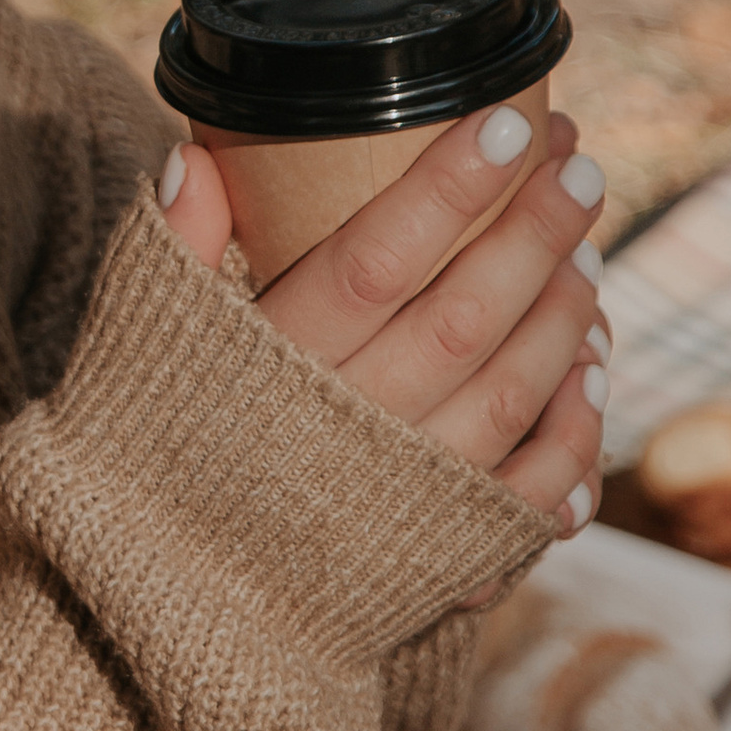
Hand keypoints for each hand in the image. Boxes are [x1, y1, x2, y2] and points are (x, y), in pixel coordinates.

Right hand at [157, 102, 610, 531]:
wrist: (158, 608)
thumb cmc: (147, 454)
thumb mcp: (138, 346)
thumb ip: (171, 248)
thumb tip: (197, 152)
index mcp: (270, 368)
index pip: (374, 258)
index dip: (447, 188)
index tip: (510, 122)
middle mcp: (344, 431)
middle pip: (463, 315)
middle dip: (535, 232)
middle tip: (582, 165)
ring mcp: (399, 497)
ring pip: (508, 391)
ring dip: (563, 314)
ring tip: (586, 248)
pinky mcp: (437, 555)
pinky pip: (529, 491)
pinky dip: (574, 431)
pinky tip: (592, 368)